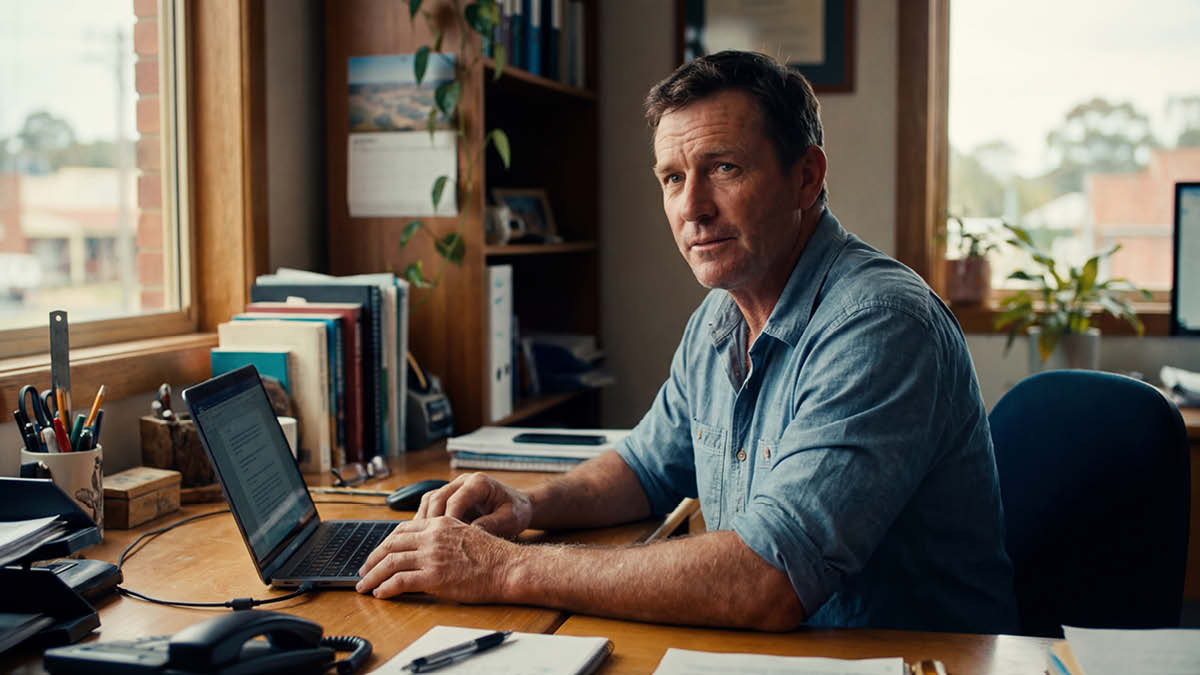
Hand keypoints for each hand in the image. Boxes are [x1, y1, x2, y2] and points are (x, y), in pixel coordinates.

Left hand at [355, 516, 515, 600]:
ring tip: (364, 586)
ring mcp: (431, 556)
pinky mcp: (433, 577)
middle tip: (364, 570)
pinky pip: (400, 581)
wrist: (508, 567)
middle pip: (390, 544)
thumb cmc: (493, 555)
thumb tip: (428, 550)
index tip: (378, 554)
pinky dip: (386, 588)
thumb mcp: (466, 533)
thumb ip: (444, 537)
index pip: (402, 529)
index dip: (386, 542)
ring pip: (390, 562)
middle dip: (372, 559)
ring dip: (373, 576)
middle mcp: (432, 536)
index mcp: (440, 523)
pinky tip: (381, 593)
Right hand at [416, 472, 532, 538]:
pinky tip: (424, 537)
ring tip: (422, 542)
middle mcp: (463, 481)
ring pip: (429, 500)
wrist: (518, 506)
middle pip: (437, 498)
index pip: (455, 499)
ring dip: (423, 520)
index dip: (447, 520)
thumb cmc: (516, 512)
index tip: (444, 541)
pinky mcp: (449, 496)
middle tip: (428, 544)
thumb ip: (491, 524)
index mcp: (479, 482)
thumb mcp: (510, 520)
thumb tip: (470, 534)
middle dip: (431, 521)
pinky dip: (425, 520)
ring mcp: (454, 487)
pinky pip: (430, 505)